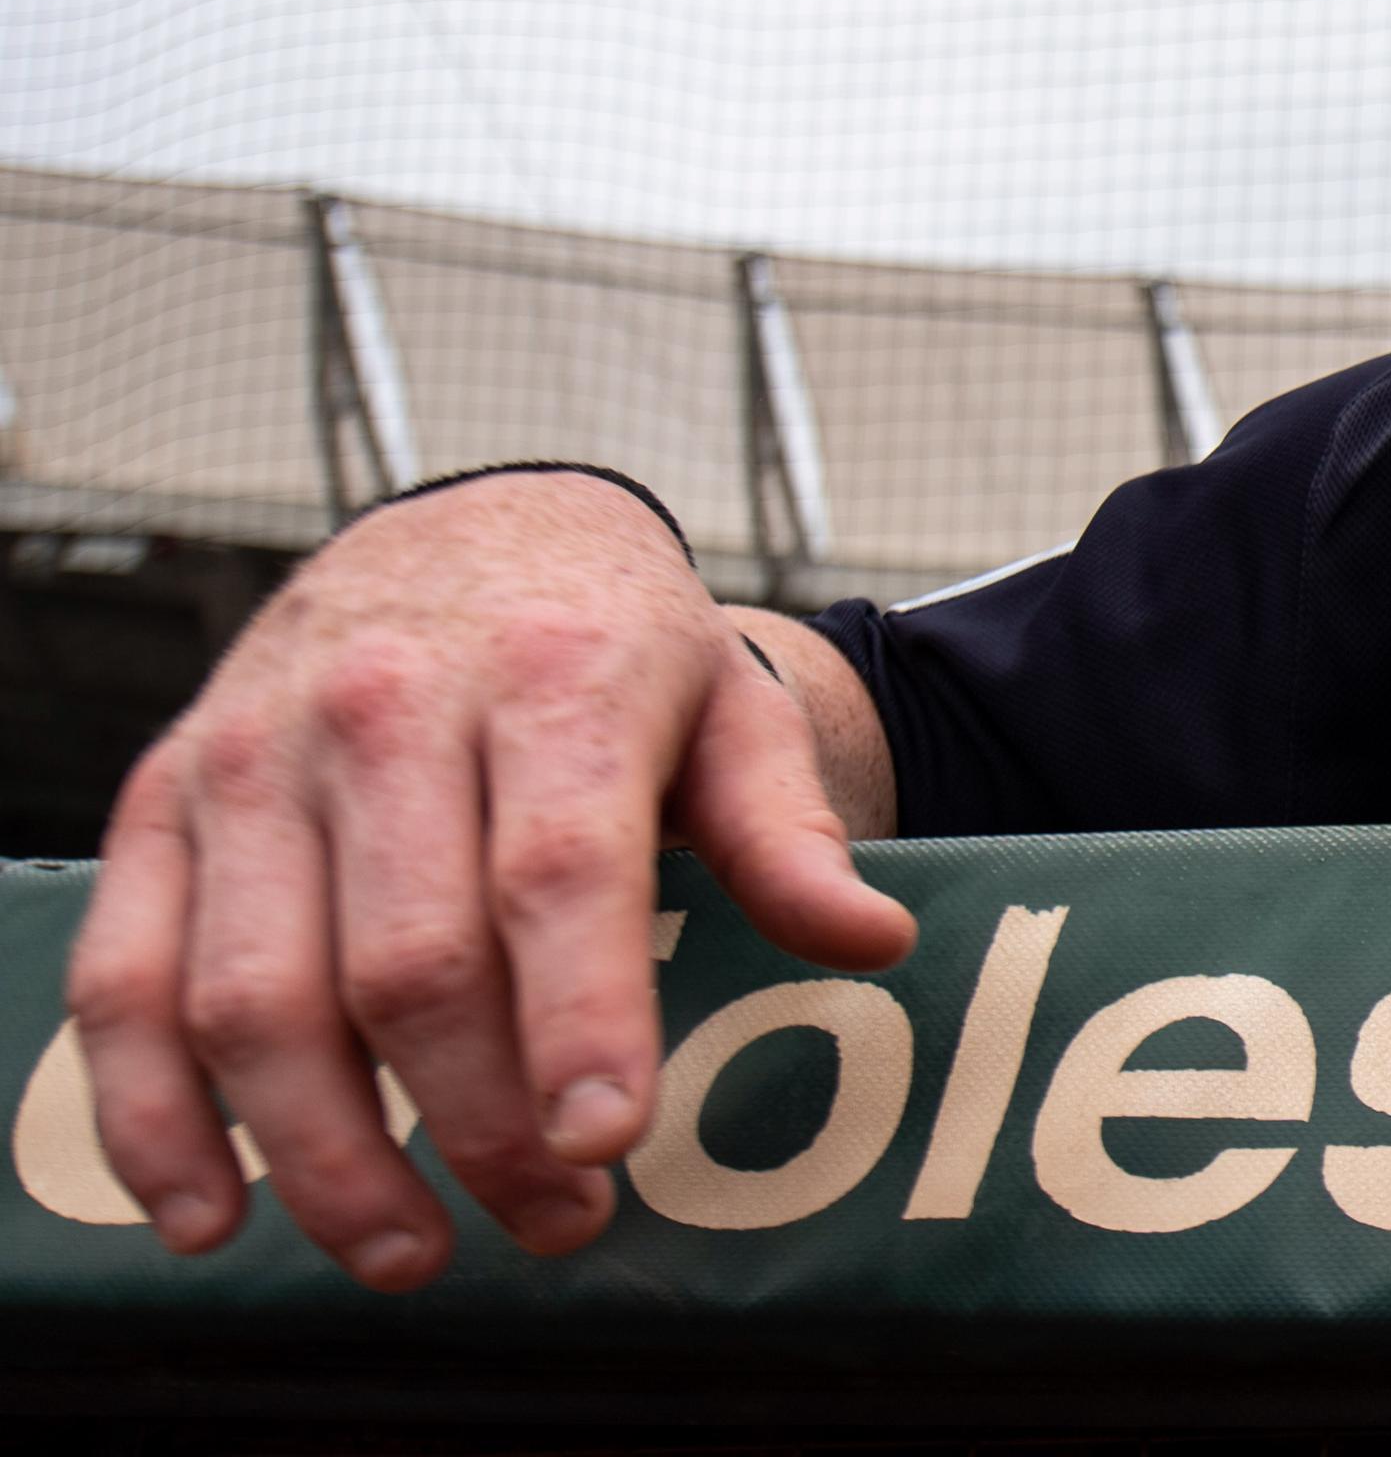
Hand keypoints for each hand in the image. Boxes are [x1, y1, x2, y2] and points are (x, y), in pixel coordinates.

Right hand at [63, 471, 911, 1287]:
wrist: (468, 532)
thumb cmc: (613, 647)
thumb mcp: (729, 708)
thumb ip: (787, 831)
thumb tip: (871, 941)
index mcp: (555, 675)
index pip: (556, 868)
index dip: (577, 1016)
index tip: (604, 1142)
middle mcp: (386, 708)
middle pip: (411, 960)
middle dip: (478, 1124)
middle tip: (557, 1225)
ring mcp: (255, 757)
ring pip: (259, 994)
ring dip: (325, 1155)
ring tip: (411, 1252)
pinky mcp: (164, 802)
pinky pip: (124, 982)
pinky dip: (153, 1119)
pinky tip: (212, 1217)